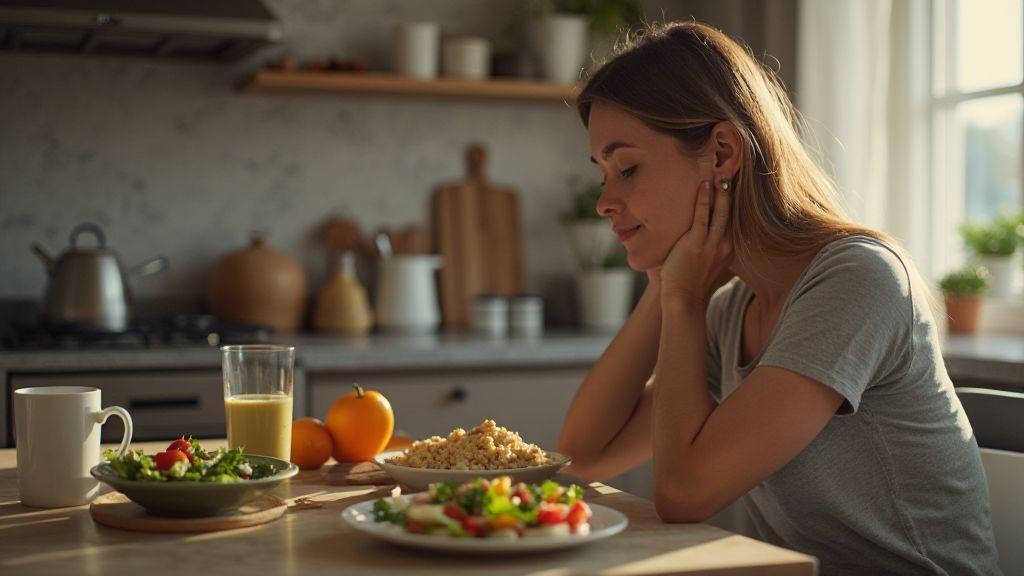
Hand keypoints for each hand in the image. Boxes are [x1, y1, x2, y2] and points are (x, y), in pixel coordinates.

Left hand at [659, 180, 733, 306]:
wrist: (684, 300)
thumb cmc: (689, 283)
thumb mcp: (706, 263)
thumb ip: (708, 248)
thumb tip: (700, 234)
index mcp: (728, 248)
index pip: (733, 219)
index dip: (735, 200)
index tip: (735, 183)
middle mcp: (724, 244)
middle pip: (731, 212)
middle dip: (732, 191)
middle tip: (733, 169)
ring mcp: (711, 244)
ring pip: (721, 211)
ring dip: (721, 190)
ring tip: (722, 171)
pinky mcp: (696, 243)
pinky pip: (702, 216)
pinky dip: (704, 200)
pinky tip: (704, 184)